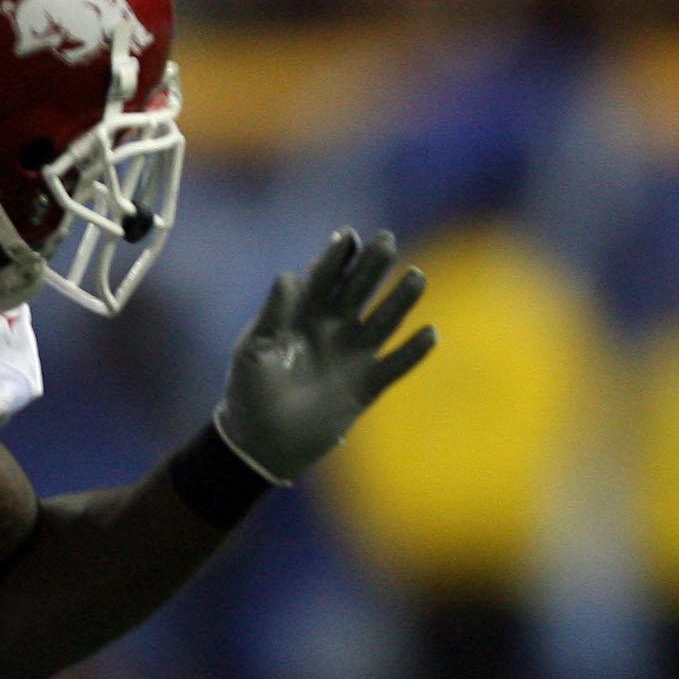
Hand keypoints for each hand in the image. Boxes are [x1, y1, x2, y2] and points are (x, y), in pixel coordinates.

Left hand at [213, 228, 434, 483]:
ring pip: (383, 321)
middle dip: (372, 266)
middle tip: (387, 240)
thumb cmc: (249, 392)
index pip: (323, 278)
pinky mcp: (366, 386)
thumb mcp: (254, 350)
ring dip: (400, 300)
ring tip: (417, 277)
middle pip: (359, 290)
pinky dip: (412, 352)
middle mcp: (332, 329)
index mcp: (302, 315)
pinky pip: (395, 365)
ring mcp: (352, 356)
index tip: (348, 236)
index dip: (336, 257)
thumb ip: (273, 313)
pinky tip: (429, 333)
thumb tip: (288, 275)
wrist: (261, 442)